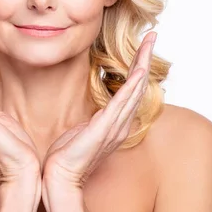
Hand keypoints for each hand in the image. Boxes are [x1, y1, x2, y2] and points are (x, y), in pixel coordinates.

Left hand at [41, 31, 156, 188]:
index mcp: (116, 122)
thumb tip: (94, 110)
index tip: (141, 46)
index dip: (138, 66)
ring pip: (135, 88)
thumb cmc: (67, 155)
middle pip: (139, 84)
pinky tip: (139, 70)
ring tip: (149, 42)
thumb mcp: (82, 129)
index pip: (131, 89)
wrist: (59, 175)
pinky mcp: (105, 129)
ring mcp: (115, 126)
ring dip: (142, 63)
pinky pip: (123, 103)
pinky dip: (133, 85)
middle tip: (152, 35)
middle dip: (145, 58)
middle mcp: (121, 123)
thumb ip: (92, 118)